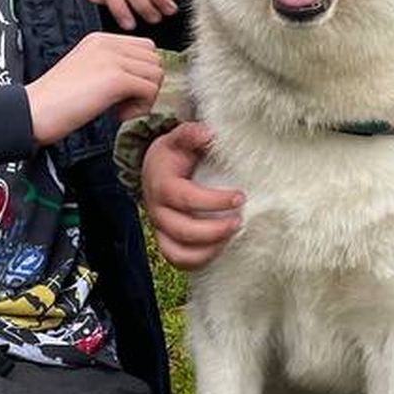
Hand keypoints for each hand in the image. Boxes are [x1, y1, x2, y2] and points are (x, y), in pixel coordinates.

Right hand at [26, 33, 162, 144]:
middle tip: (124, 103)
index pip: (144, 48)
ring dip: (145, 97)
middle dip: (146, 84)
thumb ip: (111, 68)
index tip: (121, 93)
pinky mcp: (115, 78)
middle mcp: (107, 43)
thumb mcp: (86, 72)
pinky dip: (140, 108)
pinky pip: (150, 90)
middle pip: (154, 59)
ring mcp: (112, 58)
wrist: (32, 111)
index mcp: (99, 39)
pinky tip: (118, 115)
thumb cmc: (55, 101)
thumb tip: (141, 80)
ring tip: (120, 109)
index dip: (139, 73)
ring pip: (156, 74)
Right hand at [141, 122, 242, 269]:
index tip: (240, 198)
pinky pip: (178, 260)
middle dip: (215, 230)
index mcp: (162, 185)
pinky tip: (221, 247)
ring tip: (231, 236)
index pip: (186, 198)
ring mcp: (160, 228)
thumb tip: (207, 133)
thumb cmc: (172, 155)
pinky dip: (199, 259)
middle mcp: (157, 210)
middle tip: (240, 221)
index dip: (214, 202)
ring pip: (178, 252)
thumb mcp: (178, 139)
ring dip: (208, 249)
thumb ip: (191, 134)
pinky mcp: (166, 240)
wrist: (154, 170)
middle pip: (183, 230)